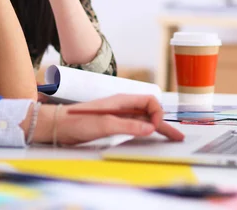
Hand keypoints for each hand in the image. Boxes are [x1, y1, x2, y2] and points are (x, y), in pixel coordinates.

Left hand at [29, 94, 184, 145]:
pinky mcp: (115, 124)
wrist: (59, 125)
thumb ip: (128, 125)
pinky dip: (147, 131)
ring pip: (145, 119)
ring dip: (159, 128)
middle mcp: (123, 106)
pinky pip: (136, 126)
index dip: (157, 113)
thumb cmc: (78, 121)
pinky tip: (153, 137)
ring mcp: (120, 115)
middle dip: (164, 122)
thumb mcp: (104, 124)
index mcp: (122, 100)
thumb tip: (150, 128)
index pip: (149, 101)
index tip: (154, 127)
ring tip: (174, 137)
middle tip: (177, 136)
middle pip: (150, 111)